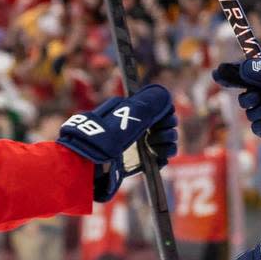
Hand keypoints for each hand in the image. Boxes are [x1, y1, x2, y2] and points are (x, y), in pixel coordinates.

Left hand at [56, 83, 176, 201]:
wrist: (92, 164)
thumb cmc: (104, 137)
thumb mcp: (125, 115)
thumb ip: (146, 105)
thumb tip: (164, 95)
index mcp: (132, 112)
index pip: (159, 107)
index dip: (165, 110)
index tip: (164, 114)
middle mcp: (138, 127)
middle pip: (166, 122)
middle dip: (167, 125)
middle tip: (157, 130)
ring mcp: (141, 144)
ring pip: (168, 137)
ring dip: (167, 138)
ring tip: (154, 143)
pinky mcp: (144, 161)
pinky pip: (164, 155)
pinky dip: (166, 152)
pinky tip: (157, 152)